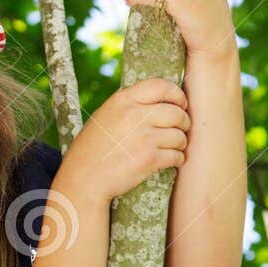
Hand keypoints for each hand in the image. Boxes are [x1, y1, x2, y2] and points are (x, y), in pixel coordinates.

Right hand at [64, 78, 189, 204]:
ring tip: (175, 147)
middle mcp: (134, 116)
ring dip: (181, 143)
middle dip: (184, 122)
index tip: (181, 104)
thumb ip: (129, 106)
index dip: (177, 95)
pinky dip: (178, 159)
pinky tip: (172, 160)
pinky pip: (177, 155)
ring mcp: (143, 137)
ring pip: (179, 135)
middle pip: (176, 112)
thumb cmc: (91, 150)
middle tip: (182, 129)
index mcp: (123, 101)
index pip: (161, 86)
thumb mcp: (104, 116)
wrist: (83, 180)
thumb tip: (159, 101)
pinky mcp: (149, 159)